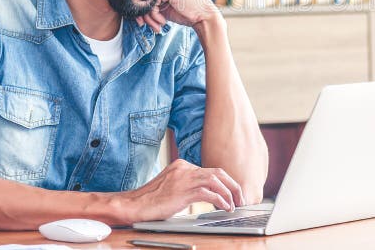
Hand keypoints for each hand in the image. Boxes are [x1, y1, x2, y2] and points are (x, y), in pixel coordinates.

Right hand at [123, 158, 244, 221]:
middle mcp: (185, 168)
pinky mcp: (183, 191)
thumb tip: (208, 194)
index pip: (211, 171)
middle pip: (218, 172)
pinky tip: (225, 208)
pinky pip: (209, 193)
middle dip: (232, 186)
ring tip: (235, 205)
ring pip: (216, 181)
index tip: (232, 193)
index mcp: (182, 165)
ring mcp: (184, 178)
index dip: (225, 182)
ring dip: (229, 193)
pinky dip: (221, 200)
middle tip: (240, 198)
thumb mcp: (172, 187)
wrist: (134, 205)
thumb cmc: (151, 201)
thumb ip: (188, 186)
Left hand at [135, 0, 221, 31]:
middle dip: (141, 9)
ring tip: (156, 24)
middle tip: (145, 21)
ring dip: (147, 15)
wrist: (203, 17)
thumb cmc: (185, 10)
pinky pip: (151, 3)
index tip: (141, 14)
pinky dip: (154, 16)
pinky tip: (162, 22)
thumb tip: (131, 4)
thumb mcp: (165, 3)